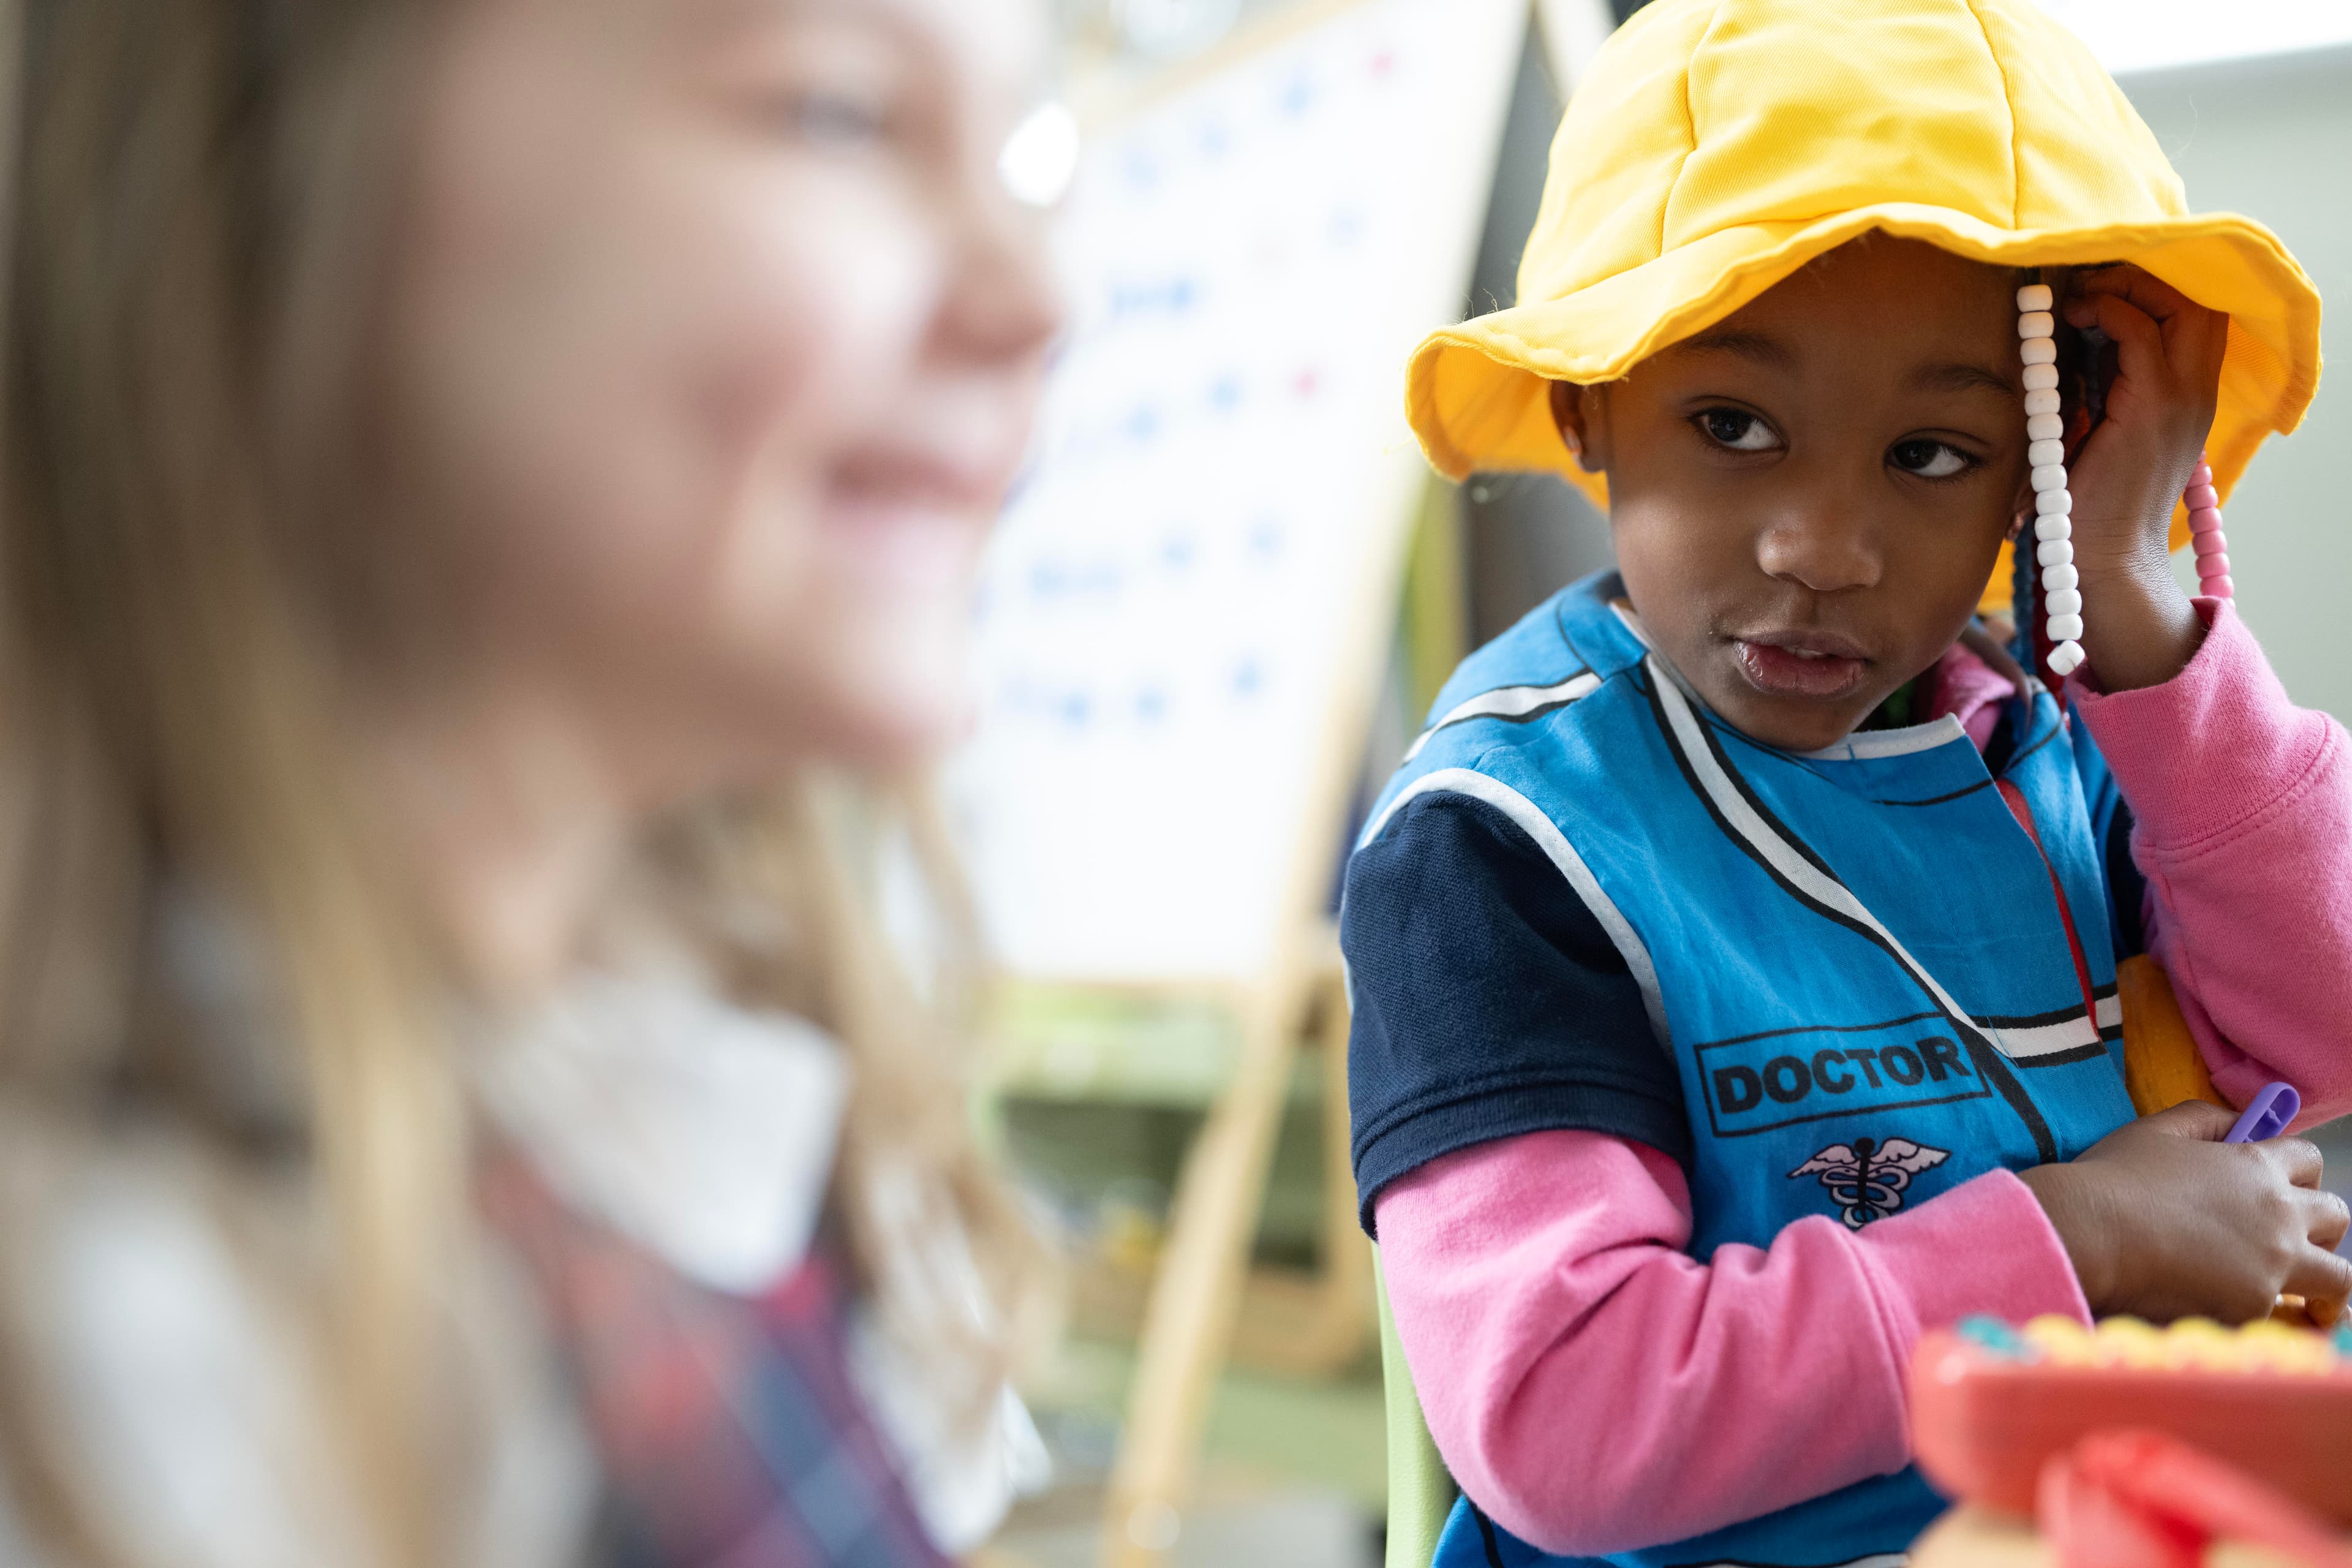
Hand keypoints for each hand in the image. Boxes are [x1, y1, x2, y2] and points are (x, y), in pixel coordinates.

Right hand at [2018, 1101, 2351, 1324]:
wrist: (2089, 1234)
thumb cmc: (2114, 1179)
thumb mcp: (2155, 1131)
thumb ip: (2205, 1120)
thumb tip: (2238, 1122)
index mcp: (2257, 1168)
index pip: (2311, 1160)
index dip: (2297, 1171)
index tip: (2279, 1186)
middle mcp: (2280, 1217)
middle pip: (2337, 1217)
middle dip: (2321, 1227)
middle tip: (2288, 1240)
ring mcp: (2273, 1267)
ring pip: (2339, 1280)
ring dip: (2325, 1282)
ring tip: (2300, 1295)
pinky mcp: (2254, 1309)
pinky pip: (2279, 1315)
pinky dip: (2260, 1311)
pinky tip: (2228, 1308)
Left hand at [2046, 265, 2228, 691]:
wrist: (2103, 565)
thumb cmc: (2086, 507)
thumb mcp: (2094, 436)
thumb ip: (2092, 393)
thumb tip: (2054, 346)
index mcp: (2187, 397)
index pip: (2194, 314)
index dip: (2152, 286)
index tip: (2098, 282)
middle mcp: (2195, 391)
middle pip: (2196, 298)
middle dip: (2143, 276)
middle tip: (2088, 280)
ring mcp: (2179, 397)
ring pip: (2177, 304)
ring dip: (2124, 286)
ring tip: (2079, 295)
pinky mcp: (2151, 407)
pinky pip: (2139, 331)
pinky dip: (2107, 311)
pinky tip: (2071, 319)